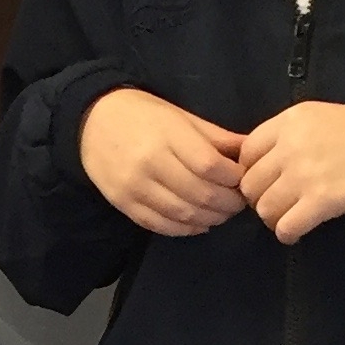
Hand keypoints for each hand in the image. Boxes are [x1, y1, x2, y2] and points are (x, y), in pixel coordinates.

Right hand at [78, 89, 245, 235]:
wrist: (92, 122)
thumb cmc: (143, 115)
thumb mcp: (182, 117)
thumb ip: (216, 137)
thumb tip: (252, 152)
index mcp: (168, 137)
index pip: (210, 166)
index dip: (233, 179)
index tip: (244, 180)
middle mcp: (150, 164)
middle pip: (200, 193)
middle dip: (227, 203)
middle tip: (238, 202)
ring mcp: (134, 187)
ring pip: (182, 213)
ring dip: (210, 219)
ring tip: (221, 213)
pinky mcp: (124, 204)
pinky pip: (160, 224)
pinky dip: (185, 229)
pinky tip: (199, 224)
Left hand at [236, 103, 344, 244]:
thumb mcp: (322, 118)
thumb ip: (289, 136)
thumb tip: (260, 163)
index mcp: (291, 120)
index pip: (246, 152)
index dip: (251, 171)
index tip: (265, 181)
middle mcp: (292, 145)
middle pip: (250, 183)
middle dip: (259, 198)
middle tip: (277, 204)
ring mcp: (306, 173)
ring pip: (264, 208)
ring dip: (272, 218)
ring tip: (288, 218)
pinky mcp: (323, 201)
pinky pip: (285, 227)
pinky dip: (287, 234)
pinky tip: (296, 232)